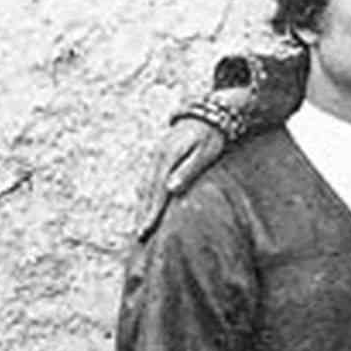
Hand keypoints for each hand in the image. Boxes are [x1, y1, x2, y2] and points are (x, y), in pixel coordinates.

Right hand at [134, 85, 250, 239]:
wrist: (208, 113)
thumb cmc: (211, 136)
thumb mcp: (204, 153)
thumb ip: (188, 171)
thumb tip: (171, 189)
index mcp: (166, 158)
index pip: (156, 192)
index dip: (151, 213)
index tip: (145, 230)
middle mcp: (157, 157)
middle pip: (147, 191)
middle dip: (142, 214)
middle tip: (139, 237)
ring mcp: (156, 156)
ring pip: (145, 186)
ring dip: (141, 206)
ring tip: (139, 226)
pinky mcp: (160, 156)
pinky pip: (149, 179)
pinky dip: (145, 195)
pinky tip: (144, 206)